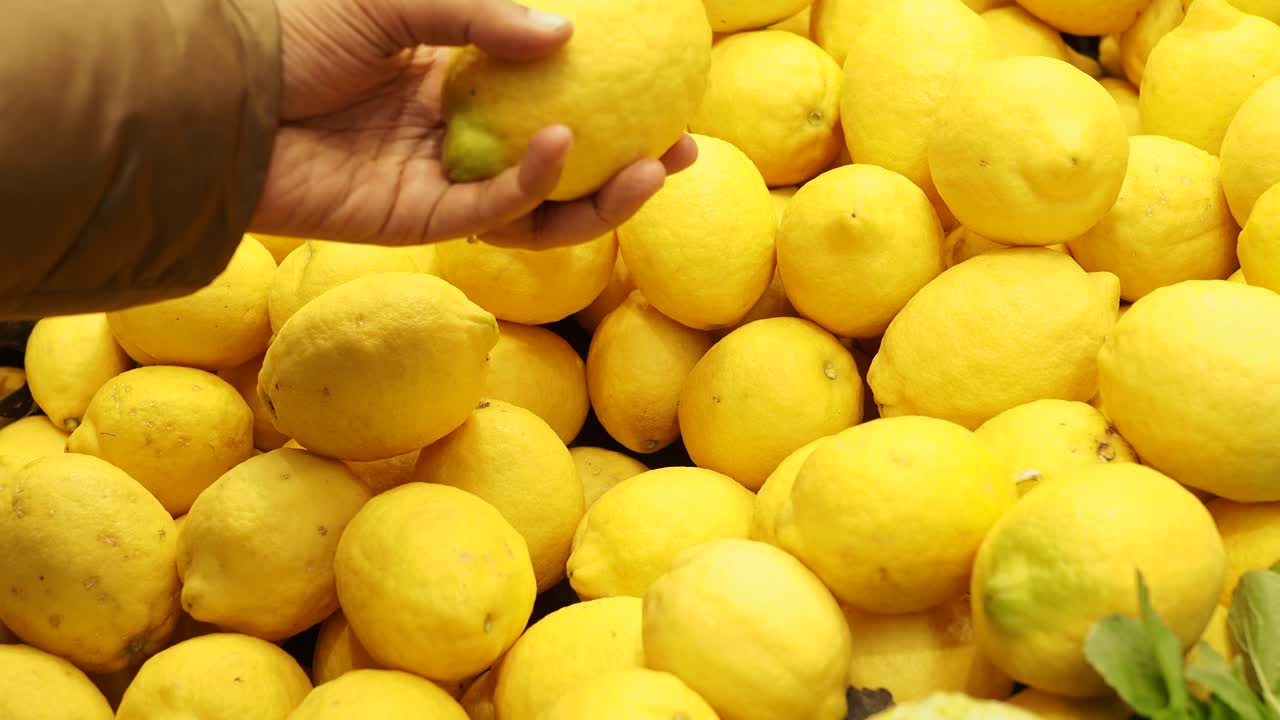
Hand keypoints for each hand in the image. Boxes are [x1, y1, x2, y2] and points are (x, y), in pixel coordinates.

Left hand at [251, 0, 697, 245]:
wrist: (220, 92)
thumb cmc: (293, 31)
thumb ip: (478, 12)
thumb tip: (567, 34)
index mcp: (452, 80)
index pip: (546, 96)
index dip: (606, 96)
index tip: (666, 85)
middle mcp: (455, 136)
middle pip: (559, 164)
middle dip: (628, 165)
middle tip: (687, 151)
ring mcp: (440, 182)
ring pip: (539, 206)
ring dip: (601, 195)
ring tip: (656, 168)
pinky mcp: (417, 222)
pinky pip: (491, 212)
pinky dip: (532, 186)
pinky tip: (564, 148)